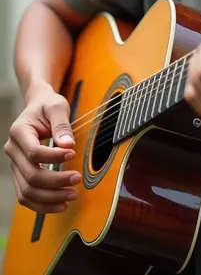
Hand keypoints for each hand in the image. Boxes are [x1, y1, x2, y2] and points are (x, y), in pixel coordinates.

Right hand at [4, 82, 81, 213]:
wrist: (38, 107)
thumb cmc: (47, 106)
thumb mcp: (57, 106)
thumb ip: (61, 124)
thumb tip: (68, 145)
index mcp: (19, 132)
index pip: (34, 153)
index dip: (54, 157)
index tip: (73, 155)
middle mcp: (12, 150)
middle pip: (31, 175)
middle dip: (56, 181)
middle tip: (77, 179)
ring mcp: (15, 165)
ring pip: (27, 191)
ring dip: (50, 198)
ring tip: (71, 195)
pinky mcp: (20, 174)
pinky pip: (26, 196)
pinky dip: (42, 205)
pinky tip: (60, 204)